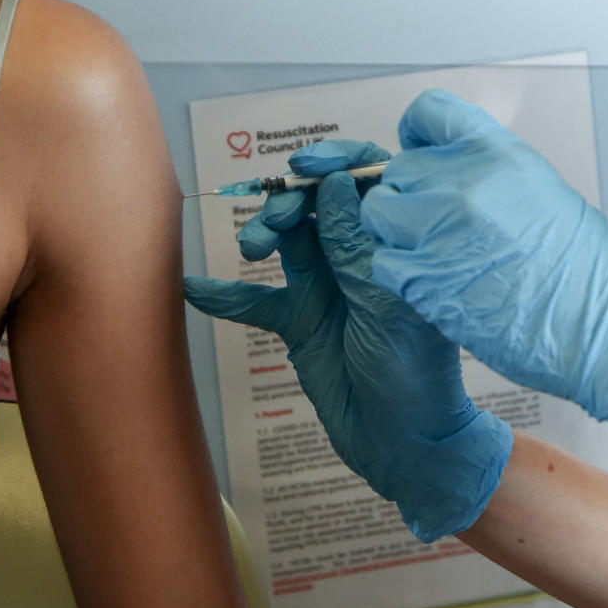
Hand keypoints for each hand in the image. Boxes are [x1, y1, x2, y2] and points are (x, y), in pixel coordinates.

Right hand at [185, 165, 511, 541]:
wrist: (400, 445)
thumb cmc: (413, 373)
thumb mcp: (383, 304)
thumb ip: (354, 247)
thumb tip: (337, 182)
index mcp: (394, 244)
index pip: (369, 181)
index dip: (337, 163)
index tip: (304, 167)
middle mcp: (359, 257)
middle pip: (317, 204)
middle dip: (289, 202)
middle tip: (275, 225)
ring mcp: (328, 287)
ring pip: (287, 241)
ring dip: (263, 235)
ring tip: (250, 250)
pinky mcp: (300, 322)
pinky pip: (257, 300)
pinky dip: (226, 295)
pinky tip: (195, 289)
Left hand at [360, 90, 607, 465]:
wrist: (605, 331)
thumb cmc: (593, 273)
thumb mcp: (546, 194)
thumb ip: (492, 179)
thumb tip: (456, 179)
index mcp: (499, 153)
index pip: (430, 111)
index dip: (419, 135)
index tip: (422, 153)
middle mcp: (463, 181)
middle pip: (399, 170)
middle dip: (411, 195)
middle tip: (437, 224)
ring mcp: (438, 228)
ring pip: (379, 213)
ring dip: (397, 233)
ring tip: (431, 255)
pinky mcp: (422, 278)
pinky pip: (383, 261)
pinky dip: (400, 274)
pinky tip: (433, 285)